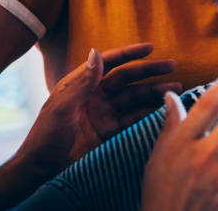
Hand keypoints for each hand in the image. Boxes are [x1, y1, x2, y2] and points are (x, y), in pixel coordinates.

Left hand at [14, 43, 179, 179]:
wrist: (41, 170)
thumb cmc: (45, 135)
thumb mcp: (63, 106)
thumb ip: (83, 81)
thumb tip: (96, 51)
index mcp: (82, 83)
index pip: (110, 62)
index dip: (130, 53)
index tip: (150, 48)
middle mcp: (96, 95)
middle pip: (128, 78)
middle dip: (150, 72)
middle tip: (172, 65)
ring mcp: (104, 114)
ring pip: (135, 98)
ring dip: (154, 93)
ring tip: (176, 89)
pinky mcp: (110, 132)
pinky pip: (133, 120)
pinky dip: (149, 115)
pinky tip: (164, 111)